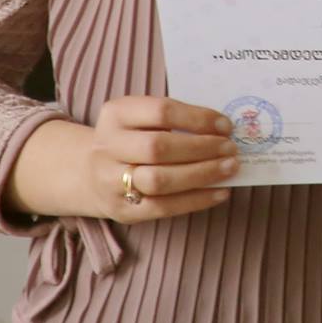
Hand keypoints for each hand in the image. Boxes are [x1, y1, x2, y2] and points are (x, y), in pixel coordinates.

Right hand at [83, 95, 237, 223]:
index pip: (161, 112)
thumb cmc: (132, 139)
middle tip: (230, 149)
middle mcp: (107, 147)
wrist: (91, 173)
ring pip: (160, 180)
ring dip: (201, 174)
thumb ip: (175, 119)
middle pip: (158, 147)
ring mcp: (110, 181)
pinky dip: (196, 200)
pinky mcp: (122, 210)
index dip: (197, 118)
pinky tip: (220, 192)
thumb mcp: (141, 118)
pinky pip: (163, 207)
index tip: (225, 125)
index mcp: (116, 114)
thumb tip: (222, 130)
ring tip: (229, 168)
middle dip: (201, 148)